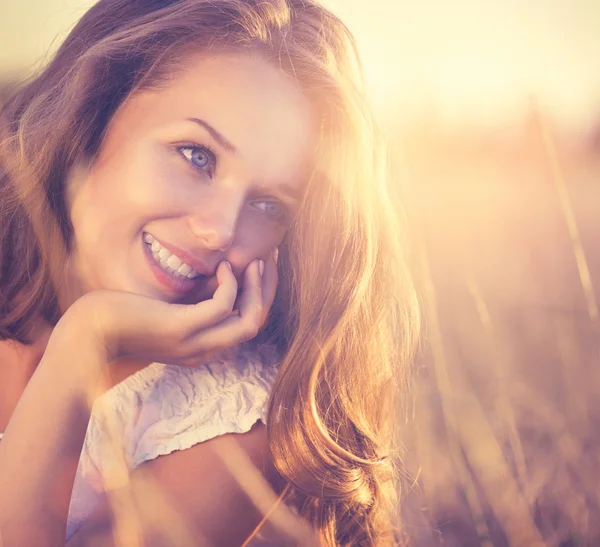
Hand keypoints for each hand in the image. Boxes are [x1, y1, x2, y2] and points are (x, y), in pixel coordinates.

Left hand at [64, 252, 277, 366]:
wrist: (89, 332)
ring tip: (254, 260)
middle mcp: (204, 351)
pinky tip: (222, 267)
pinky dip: (229, 284)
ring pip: (249, 320)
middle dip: (268, 289)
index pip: (249, 326)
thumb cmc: (125, 316)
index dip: (262, 296)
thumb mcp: (169, 312)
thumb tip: (222, 278)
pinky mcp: (180, 328)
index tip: (263, 268)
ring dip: (257, 287)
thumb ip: (196, 304)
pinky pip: (222, 306)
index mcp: (203, 348)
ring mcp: (194, 343)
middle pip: (256, 324)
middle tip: (269, 258)